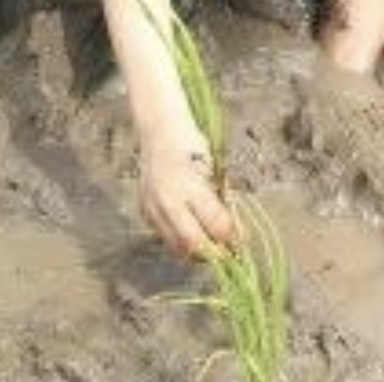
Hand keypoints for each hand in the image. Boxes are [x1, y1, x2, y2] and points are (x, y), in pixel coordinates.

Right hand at [139, 137, 239, 260]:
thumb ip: (221, 201)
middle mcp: (168, 200)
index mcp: (191, 185)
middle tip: (226, 250)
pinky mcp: (144, 213)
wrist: (159, 133)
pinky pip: (164, 237)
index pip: (215, 224)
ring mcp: (152, 208)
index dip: (231, 236)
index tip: (240, 240)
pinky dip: (179, 241)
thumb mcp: (213, 170)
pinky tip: (190, 231)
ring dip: (196, 250)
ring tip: (209, 244)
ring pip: (176, 246)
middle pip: (193, 243)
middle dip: (213, 251)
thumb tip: (234, 233)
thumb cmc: (192, 146)